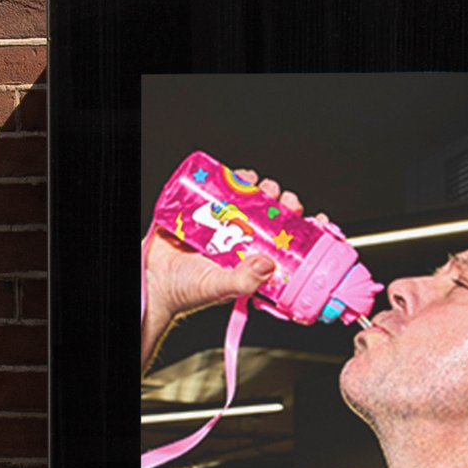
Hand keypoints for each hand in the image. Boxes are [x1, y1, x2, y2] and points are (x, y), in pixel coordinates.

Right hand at [142, 175, 298, 368]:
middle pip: (270, 216)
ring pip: (248, 200)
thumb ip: (243, 280)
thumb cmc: (185, 291)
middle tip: (281, 198)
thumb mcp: (219, 287)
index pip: (285, 243)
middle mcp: (241, 240)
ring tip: (259, 184)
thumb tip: (268, 264)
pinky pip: (220, 190)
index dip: (302, 230)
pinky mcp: (201, 211)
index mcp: (252, 260)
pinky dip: (230, 179)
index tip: (317, 220)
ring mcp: (222, 224)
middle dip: (280, 203)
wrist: (151, 280)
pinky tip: (237, 176)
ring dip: (259, 188)